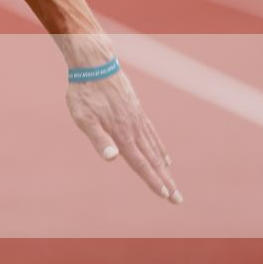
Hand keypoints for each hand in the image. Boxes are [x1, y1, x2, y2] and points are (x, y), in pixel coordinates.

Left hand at [65, 67, 181, 204]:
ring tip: (172, 183)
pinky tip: (165, 157)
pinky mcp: (137, 111)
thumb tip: (113, 158)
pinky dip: (160, 148)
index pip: (140, 163)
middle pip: (153, 160)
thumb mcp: (84, 117)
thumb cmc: (85, 92)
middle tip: (178, 200)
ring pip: (155, 149)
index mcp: (122, 134)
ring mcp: (138, 119)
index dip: (153, 181)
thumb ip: (99, 139)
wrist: (96, 64)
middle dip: (165, 181)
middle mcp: (134, 129)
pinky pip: (153, 134)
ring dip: (164, 168)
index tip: (166, 195)